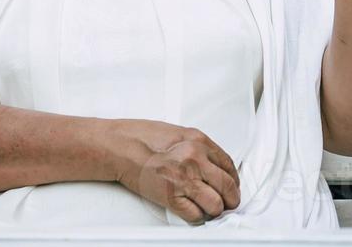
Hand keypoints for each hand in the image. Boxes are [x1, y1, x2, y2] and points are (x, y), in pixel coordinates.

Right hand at [107, 118, 239, 223]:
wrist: (118, 147)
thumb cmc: (140, 137)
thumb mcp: (177, 133)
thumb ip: (197, 148)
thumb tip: (211, 165)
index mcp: (198, 141)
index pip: (229, 165)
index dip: (233, 180)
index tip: (231, 186)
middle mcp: (195, 159)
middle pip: (228, 187)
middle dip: (230, 199)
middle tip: (227, 203)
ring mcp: (184, 178)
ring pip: (216, 205)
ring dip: (214, 209)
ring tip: (208, 208)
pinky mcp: (171, 196)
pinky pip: (196, 215)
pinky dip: (196, 217)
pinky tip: (192, 211)